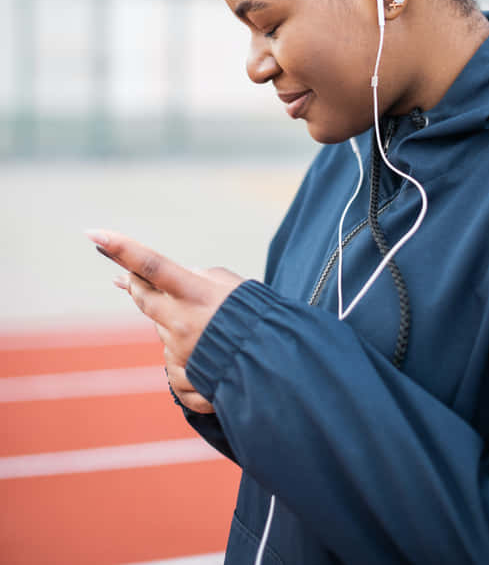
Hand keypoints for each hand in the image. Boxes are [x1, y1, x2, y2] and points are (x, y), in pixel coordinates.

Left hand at [86, 229, 244, 411]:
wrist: (274, 367)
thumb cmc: (256, 318)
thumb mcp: (232, 285)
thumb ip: (201, 277)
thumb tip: (180, 275)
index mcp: (194, 294)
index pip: (152, 265)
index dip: (122, 248)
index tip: (93, 233)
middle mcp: (180, 322)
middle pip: (142, 295)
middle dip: (133, 284)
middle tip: (123, 276)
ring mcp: (178, 350)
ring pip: (160, 328)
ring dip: (176, 323)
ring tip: (209, 328)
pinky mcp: (182, 375)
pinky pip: (173, 360)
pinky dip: (188, 354)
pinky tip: (210, 356)